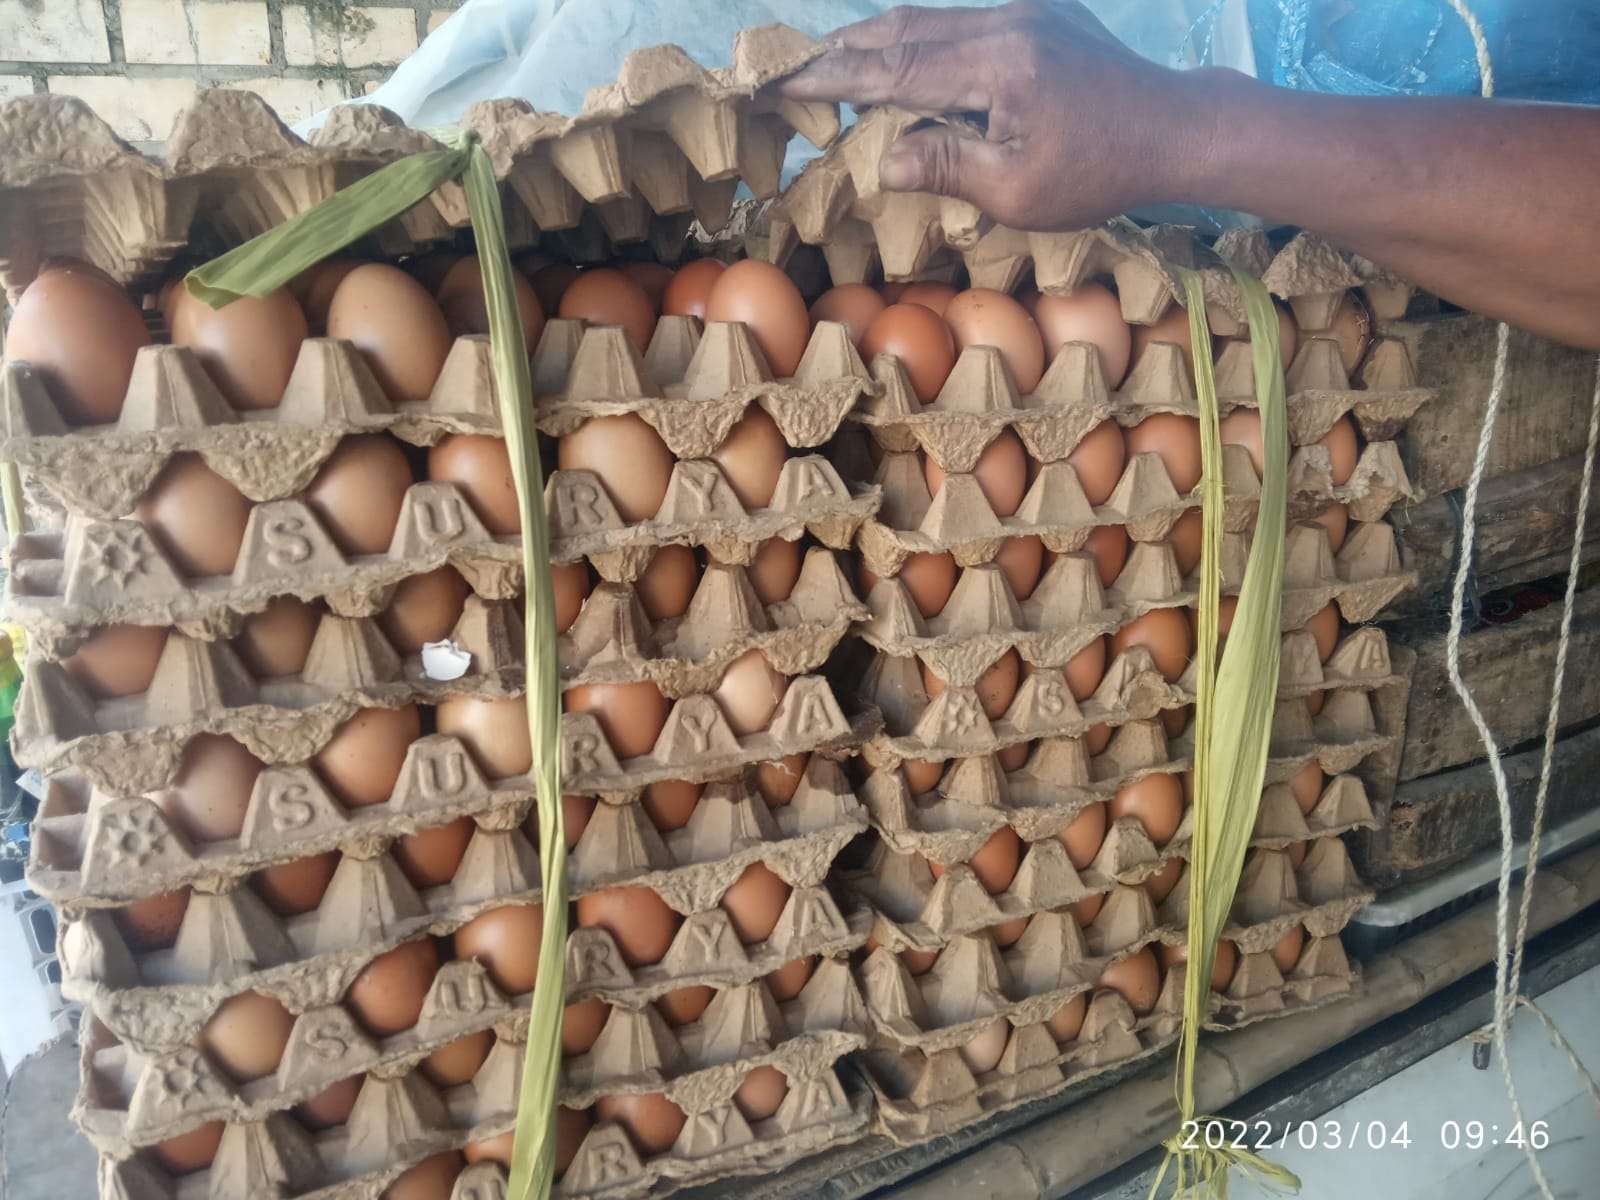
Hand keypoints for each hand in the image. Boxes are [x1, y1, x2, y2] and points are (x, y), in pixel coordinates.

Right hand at [779, 2, 1216, 231]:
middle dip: (840, 50)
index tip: (782, 83)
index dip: (831, 77)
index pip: (893, 68)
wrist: (1175, 127)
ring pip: (928, 18)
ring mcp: (1023, 10)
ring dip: (874, 40)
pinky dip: (917, 39)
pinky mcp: (1037, 13)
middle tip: (787, 66)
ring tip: (828, 62)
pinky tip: (896, 57)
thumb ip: (946, 166)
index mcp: (997, 67)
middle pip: (902, 29)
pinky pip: (960, 21)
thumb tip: (881, 159)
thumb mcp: (1018, 192)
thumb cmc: (1099, 173)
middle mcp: (1005, 22)